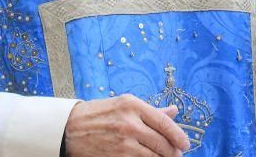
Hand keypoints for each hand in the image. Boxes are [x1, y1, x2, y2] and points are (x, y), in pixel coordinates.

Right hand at [64, 95, 189, 156]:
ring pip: (154, 156)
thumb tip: (174, 111)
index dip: (179, 135)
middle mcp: (129, 122)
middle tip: (176, 154)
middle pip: (162, 142)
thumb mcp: (124, 105)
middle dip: (173, 152)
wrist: (70, 128)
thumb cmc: (99, 114)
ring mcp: (124, 142)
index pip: (164, 122)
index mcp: (133, 105)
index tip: (185, 143)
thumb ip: (151, 110)